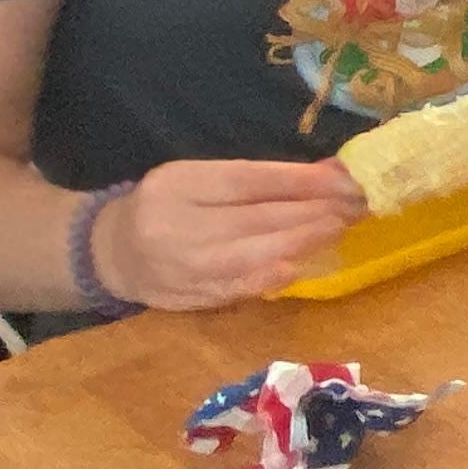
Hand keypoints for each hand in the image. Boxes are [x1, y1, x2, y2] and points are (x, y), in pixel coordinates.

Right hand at [93, 159, 362, 310]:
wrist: (111, 251)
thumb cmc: (170, 206)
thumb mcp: (201, 179)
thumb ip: (259, 179)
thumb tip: (330, 171)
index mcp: (180, 184)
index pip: (248, 180)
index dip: (300, 181)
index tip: (344, 180)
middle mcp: (176, 224)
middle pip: (255, 218)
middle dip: (313, 212)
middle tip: (357, 205)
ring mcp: (180, 266)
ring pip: (248, 255)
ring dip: (301, 242)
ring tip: (339, 228)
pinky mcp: (185, 297)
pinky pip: (233, 289)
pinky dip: (268, 279)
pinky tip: (298, 267)